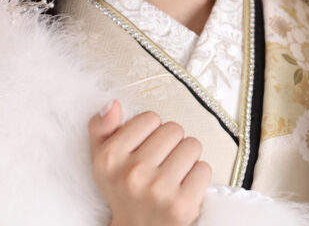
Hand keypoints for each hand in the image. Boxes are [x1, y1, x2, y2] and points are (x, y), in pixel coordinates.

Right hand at [88, 100, 211, 225]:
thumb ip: (103, 129)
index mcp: (109, 159)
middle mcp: (132, 174)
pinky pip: (204, 168)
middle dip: (171, 145)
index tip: (145, 150)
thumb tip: (112, 104)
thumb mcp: (104, 162)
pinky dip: (198, 177)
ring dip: (187, 159)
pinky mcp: (182, 205)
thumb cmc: (124, 192)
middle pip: (174, 129)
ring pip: (192, 145)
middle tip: (161, 165)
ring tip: (173, 176)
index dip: (151, 133)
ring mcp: (158, 190)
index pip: (150, 118)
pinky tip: (183, 188)